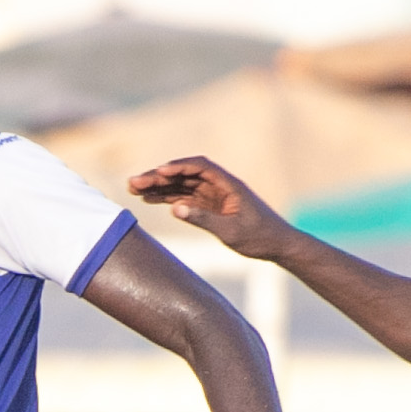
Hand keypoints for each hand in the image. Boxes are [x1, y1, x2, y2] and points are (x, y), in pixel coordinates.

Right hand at [128, 155, 302, 263]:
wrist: (277, 245)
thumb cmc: (259, 237)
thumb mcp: (231, 231)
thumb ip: (203, 219)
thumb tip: (176, 208)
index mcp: (229, 184)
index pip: (199, 167)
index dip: (177, 167)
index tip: (158, 172)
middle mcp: (219, 186)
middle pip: (185, 174)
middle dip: (159, 176)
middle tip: (133, 182)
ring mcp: (213, 195)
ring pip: (182, 185)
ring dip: (159, 186)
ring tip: (134, 189)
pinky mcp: (210, 207)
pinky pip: (185, 198)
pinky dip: (168, 197)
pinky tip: (150, 199)